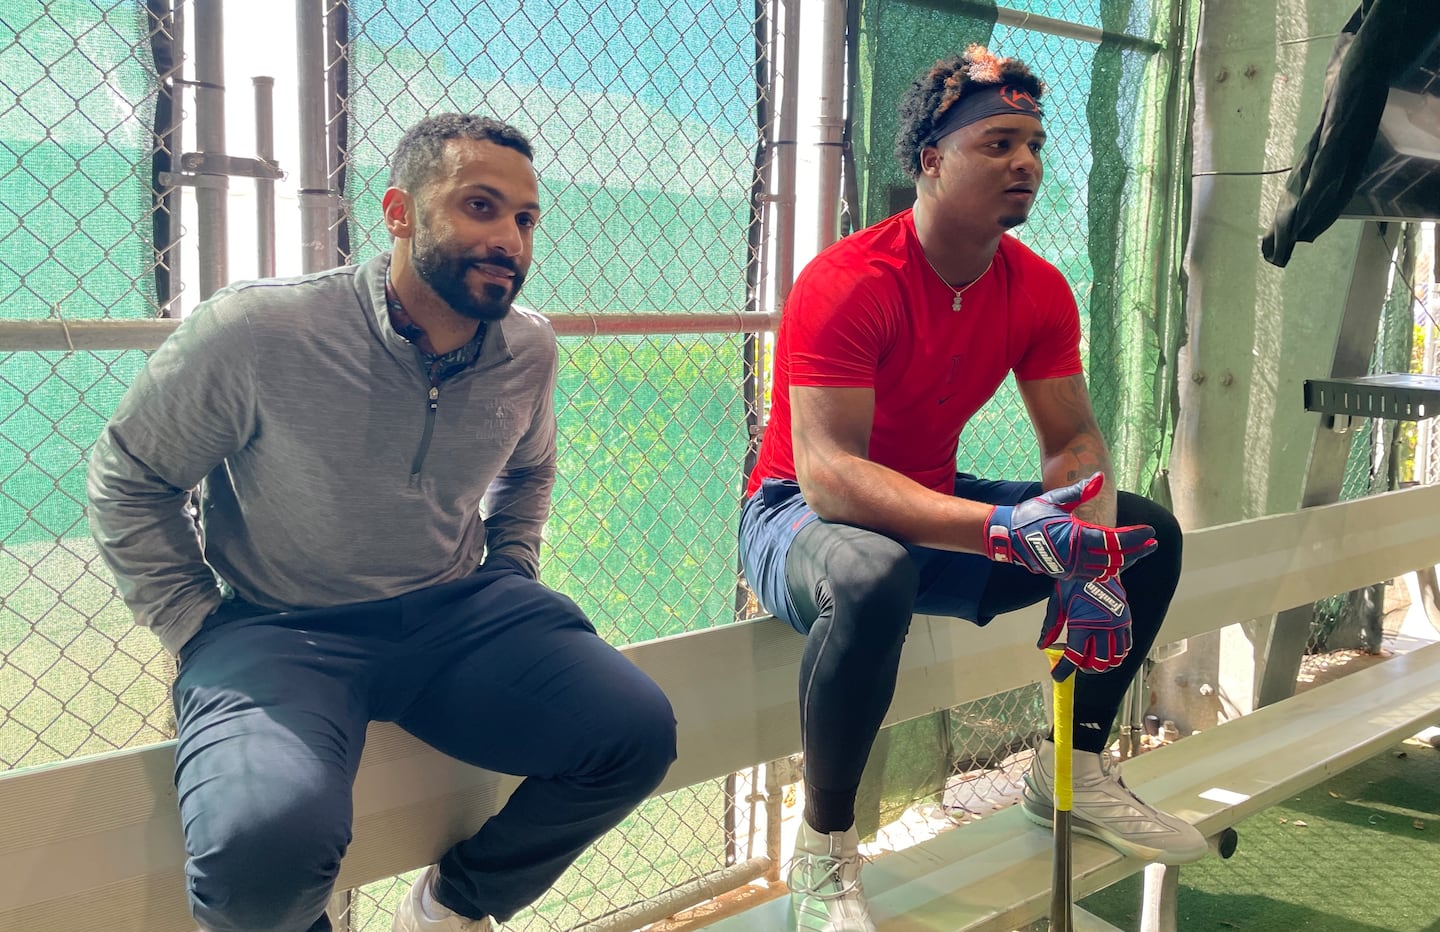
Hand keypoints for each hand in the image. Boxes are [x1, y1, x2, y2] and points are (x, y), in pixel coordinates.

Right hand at [982, 473, 1156, 579]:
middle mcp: (1076, 556)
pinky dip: (1109, 569)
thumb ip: (1080, 491)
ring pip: (1107, 569)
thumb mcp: (1056, 500)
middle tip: (1152, 543)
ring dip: (1125, 561)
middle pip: (1116, 558)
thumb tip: (1099, 478)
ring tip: (1138, 552)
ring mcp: (1071, 568)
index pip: (1115, 540)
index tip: (1150, 532)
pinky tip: (1117, 561)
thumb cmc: (1031, 515)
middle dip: (1137, 551)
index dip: (1135, 538)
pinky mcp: (1066, 574)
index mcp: (1077, 536)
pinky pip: (1095, 575)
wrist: (1007, 536)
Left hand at [1039, 575, 1132, 679]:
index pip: (1074, 657)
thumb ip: (1050, 627)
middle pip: (1098, 663)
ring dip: (1103, 664)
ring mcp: (1117, 625)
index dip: (1064, 670)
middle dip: (1086, 668)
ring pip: (1115, 658)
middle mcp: (1103, 627)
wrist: (1094, 566)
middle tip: (1077, 665)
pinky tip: (1107, 652)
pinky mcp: (1126, 621)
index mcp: (1082, 624)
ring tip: (1092, 660)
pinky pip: (1126, 646)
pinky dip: (1117, 655)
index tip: (1057, 676)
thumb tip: (1042, 646)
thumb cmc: (1073, 583)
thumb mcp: (1057, 604)